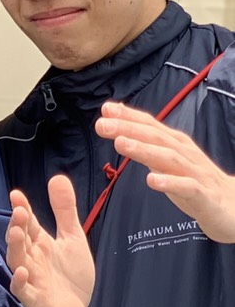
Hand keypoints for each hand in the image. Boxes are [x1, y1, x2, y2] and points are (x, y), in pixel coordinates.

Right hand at [6, 177, 94, 306]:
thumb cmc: (69, 276)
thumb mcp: (72, 239)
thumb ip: (64, 210)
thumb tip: (57, 177)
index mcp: (40, 244)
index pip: (28, 224)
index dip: (23, 209)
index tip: (16, 195)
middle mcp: (32, 259)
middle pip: (21, 240)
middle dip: (18, 226)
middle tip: (20, 211)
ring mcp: (32, 279)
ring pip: (18, 261)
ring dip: (16, 248)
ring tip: (16, 233)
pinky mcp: (36, 300)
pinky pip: (24, 291)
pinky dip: (20, 282)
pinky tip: (21, 272)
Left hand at [96, 101, 234, 241]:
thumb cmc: (195, 182)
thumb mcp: (168, 161)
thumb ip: (146, 144)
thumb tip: (120, 128)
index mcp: (177, 146)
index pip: (152, 127)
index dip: (130, 117)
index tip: (105, 109)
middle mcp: (187, 155)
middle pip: (157, 139)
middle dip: (129, 129)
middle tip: (102, 124)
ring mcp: (197, 174)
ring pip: (169, 159)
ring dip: (144, 150)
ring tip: (119, 144)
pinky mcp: (205, 196)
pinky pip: (188, 188)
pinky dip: (170, 183)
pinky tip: (151, 180)